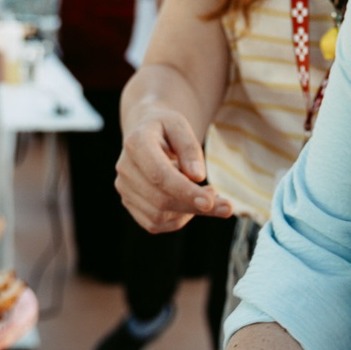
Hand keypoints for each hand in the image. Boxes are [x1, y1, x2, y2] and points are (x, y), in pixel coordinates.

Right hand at [116, 108, 232, 232]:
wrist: (144, 134)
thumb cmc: (165, 129)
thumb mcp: (180, 126)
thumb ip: (190, 148)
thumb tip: (197, 177)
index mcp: (136, 144)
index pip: (159, 174)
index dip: (185, 191)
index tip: (210, 201)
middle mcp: (125, 168)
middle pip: (161, 199)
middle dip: (194, 206)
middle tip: (225, 204)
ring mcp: (124, 189)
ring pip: (159, 215)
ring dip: (189, 212)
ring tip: (205, 194)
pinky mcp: (129, 204)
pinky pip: (155, 224)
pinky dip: (178, 219)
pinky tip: (189, 203)